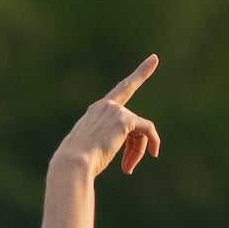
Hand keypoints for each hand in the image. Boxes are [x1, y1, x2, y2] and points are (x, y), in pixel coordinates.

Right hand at [53, 55, 162, 177]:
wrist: (73, 162)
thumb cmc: (78, 163)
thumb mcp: (90, 149)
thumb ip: (105, 143)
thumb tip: (117, 153)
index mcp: (96, 111)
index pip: (122, 89)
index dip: (140, 74)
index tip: (155, 58)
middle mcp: (105, 105)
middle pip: (133, 123)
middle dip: (136, 147)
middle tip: (128, 168)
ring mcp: (115, 110)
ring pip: (140, 129)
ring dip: (138, 151)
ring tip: (128, 169)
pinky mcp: (124, 119)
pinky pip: (148, 130)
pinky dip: (153, 142)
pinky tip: (153, 154)